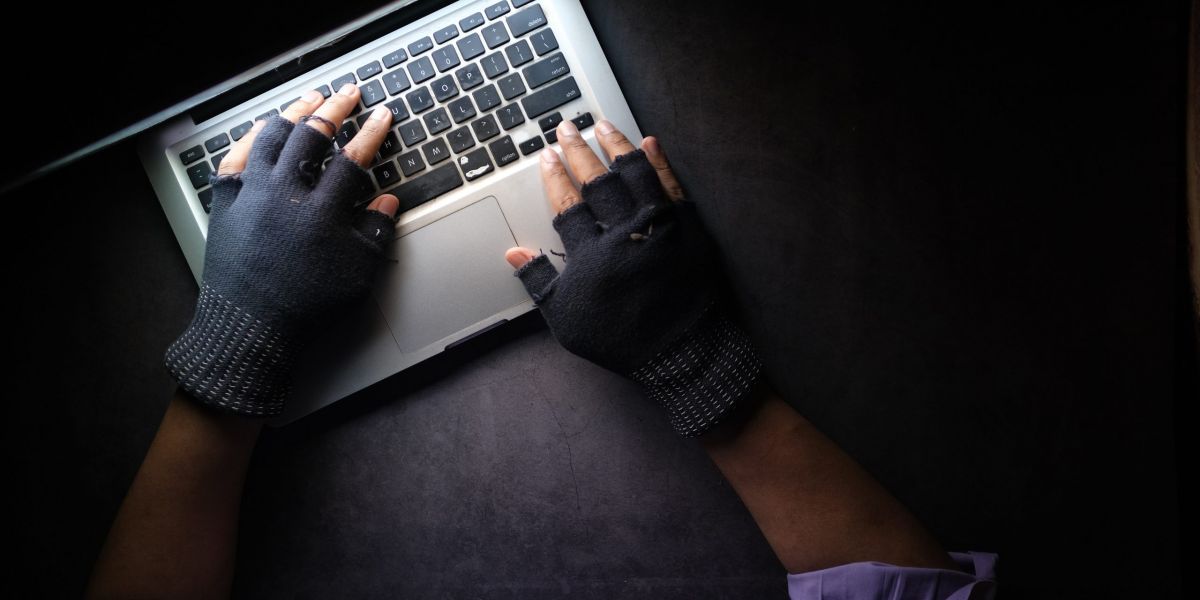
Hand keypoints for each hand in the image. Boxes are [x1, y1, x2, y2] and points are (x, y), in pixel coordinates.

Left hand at [164, 84, 399, 416]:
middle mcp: (284, 194)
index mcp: (321, 211)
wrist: (249, 329)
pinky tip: (264, 127)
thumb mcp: (357, 275)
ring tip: (310, 100)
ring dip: (294, 113)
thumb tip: (388, 202)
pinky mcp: (226, 201)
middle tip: (349, 94)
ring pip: (273, 136)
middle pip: (312, 135)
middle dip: (335, 110)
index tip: (383, 116)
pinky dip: (253, 136)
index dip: (372, 133)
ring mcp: (251, 194)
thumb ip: (375, 233)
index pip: (353, 158)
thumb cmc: (306, 307)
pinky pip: (237, 156)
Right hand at [504, 119, 761, 436]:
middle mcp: (625, 232)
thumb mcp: (567, 319)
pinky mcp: (690, 228)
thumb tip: (513, 253)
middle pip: (597, 181)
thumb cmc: (621, 339)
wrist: (682, 354)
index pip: (567, 203)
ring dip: (616, 146)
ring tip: (603, 125)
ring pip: (635, 174)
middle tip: (566, 128)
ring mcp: (660, 226)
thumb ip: (540, 282)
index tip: (546, 156)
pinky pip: (673, 185)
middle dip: (578, 151)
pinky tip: (649, 142)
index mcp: (591, 254)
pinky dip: (660, 162)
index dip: (554, 176)